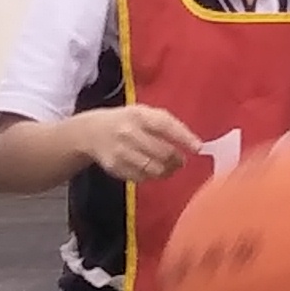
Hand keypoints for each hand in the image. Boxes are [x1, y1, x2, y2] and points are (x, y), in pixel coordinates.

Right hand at [74, 102, 206, 184]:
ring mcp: (120, 151)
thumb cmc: (127, 121)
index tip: (198, 147)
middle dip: (177, 159)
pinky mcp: (115, 167)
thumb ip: (166, 124)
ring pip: (153, 168)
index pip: (165, 125)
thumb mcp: (143, 113)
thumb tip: (194, 144)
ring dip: (166, 171)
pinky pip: (141, 178)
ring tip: (169, 167)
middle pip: (162, 152)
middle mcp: (128, 132)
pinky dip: (151, 176)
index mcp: (138, 114)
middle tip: (181, 161)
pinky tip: (151, 170)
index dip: (184, 137)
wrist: (91, 132)